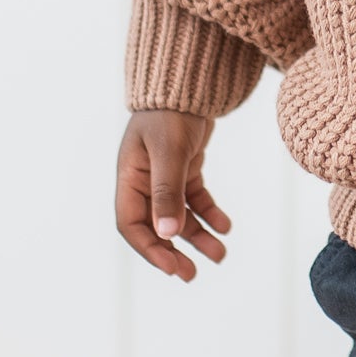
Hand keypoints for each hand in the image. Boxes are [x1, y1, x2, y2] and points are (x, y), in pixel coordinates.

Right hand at [115, 109, 232, 281]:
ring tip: (220, 255)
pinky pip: (194, 199)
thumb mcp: (168, 152)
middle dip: (174, 251)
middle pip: (155, 226)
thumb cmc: (170, 112)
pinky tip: (226, 226)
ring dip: (198, 236)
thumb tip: (167, 233)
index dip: (151, 249)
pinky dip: (209, 213)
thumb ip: (167, 191)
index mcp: (129, 179)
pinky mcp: (184, 168)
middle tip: (192, 275)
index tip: (172, 267)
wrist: (188, 81)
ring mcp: (164, 176)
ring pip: (179, 216)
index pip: (132, 225)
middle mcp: (143, 181)